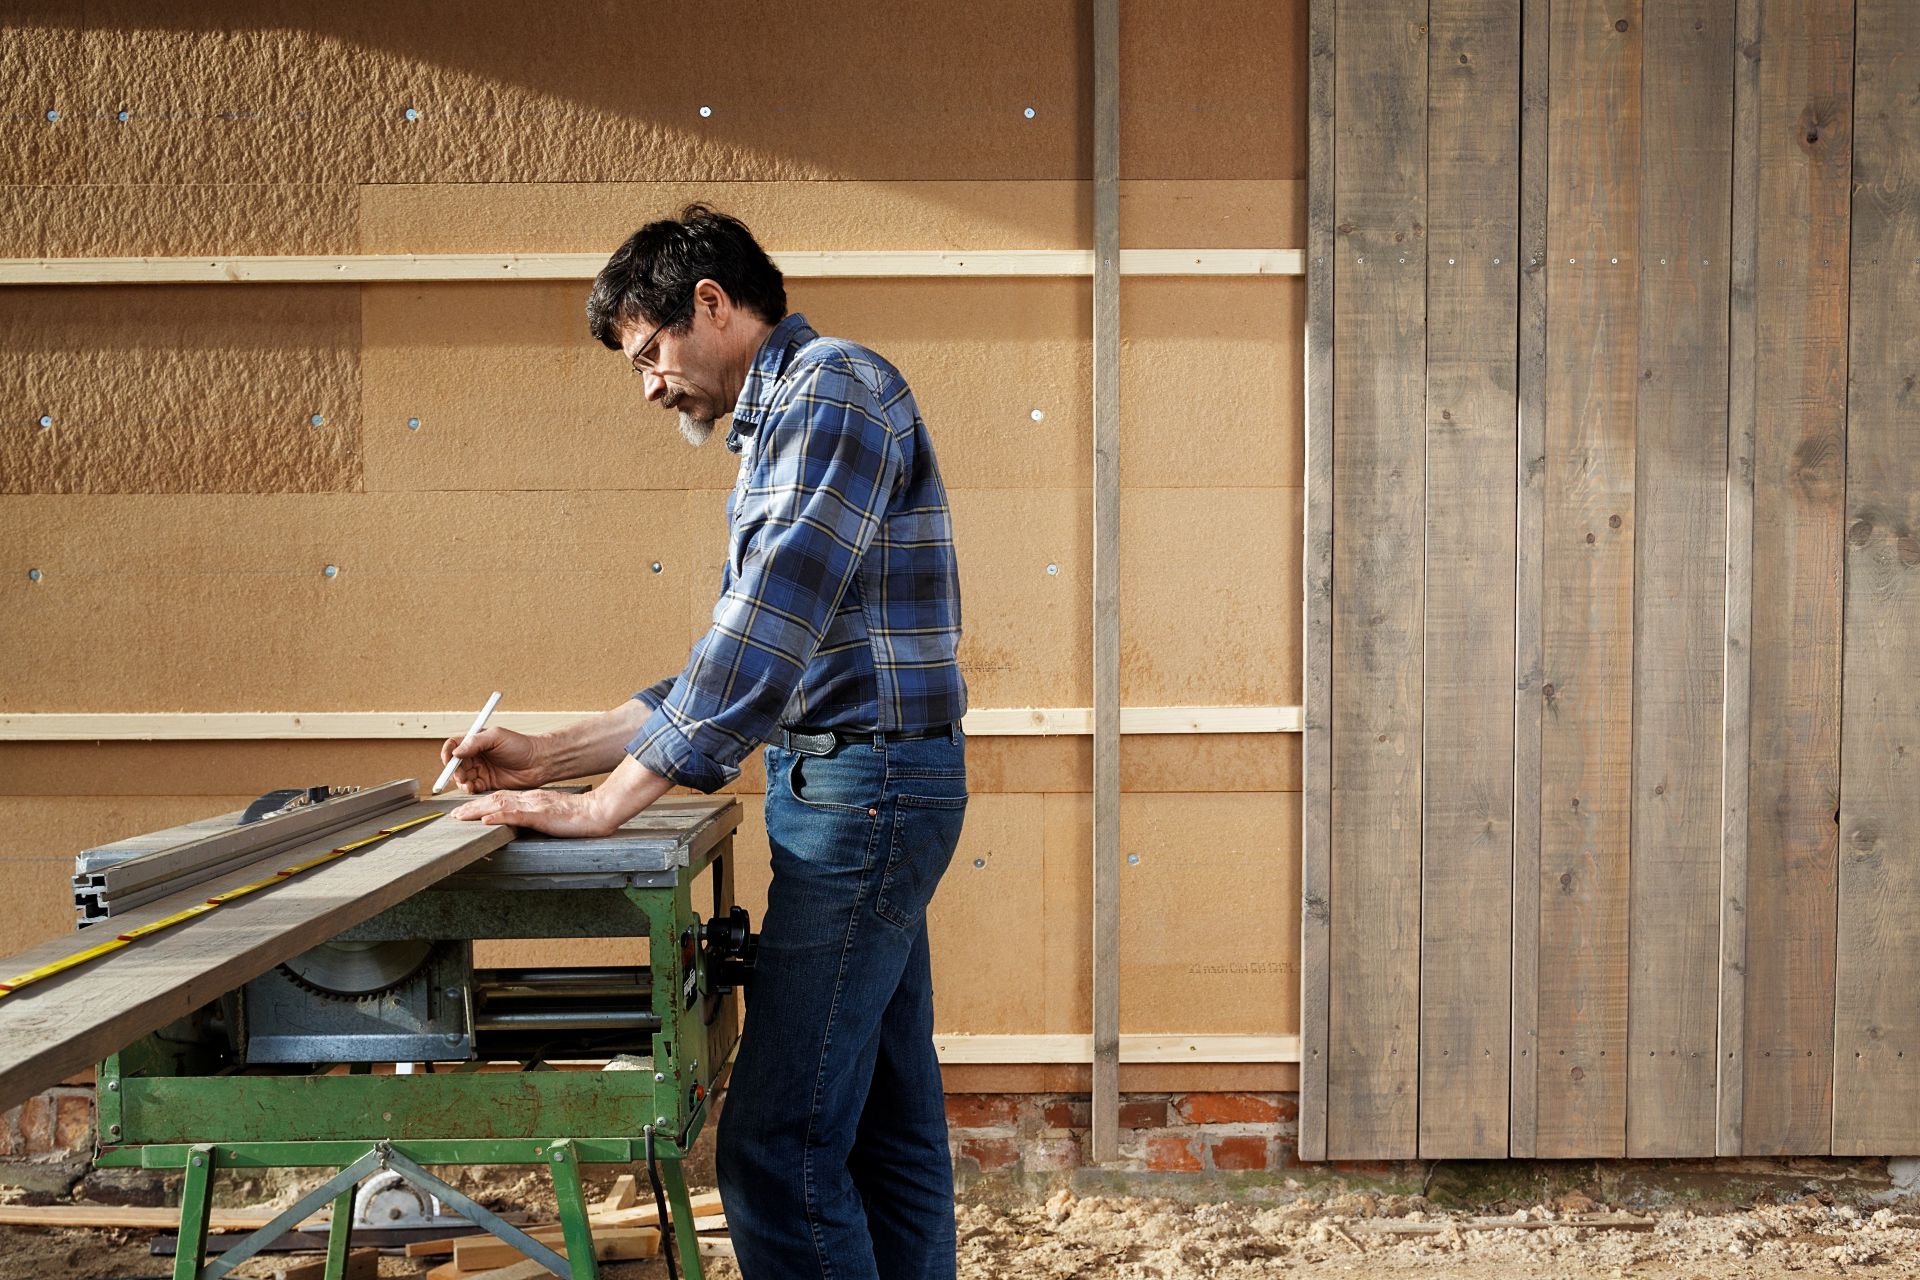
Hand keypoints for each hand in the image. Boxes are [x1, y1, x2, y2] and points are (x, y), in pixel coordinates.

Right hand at [440, 726, 545, 792]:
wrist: (539, 762)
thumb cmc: (521, 745)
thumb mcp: (496, 737)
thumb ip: (475, 742)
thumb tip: (456, 751)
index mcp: (476, 741)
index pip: (454, 745)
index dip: (448, 753)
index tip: (448, 760)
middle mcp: (476, 755)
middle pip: (455, 764)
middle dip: (454, 771)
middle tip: (460, 775)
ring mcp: (481, 770)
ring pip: (462, 777)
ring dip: (461, 781)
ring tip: (467, 783)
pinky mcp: (487, 783)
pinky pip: (472, 787)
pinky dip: (469, 789)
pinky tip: (472, 788)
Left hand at [449, 788, 615, 837]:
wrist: (596, 812)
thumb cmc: (580, 816)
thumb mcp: (552, 814)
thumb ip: (536, 815)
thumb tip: (520, 822)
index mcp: (532, 798)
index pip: (502, 799)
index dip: (482, 803)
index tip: (466, 810)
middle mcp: (530, 799)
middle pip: (495, 800)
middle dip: (472, 806)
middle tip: (454, 814)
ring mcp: (534, 806)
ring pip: (500, 805)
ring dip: (478, 810)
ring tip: (460, 816)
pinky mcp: (540, 815)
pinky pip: (516, 815)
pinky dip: (498, 817)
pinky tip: (486, 820)